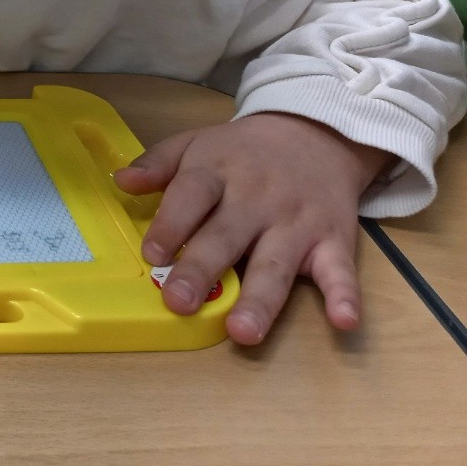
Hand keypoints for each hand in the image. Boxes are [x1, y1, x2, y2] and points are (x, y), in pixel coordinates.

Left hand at [114, 113, 393, 345]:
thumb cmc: (242, 151)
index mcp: (217, 172)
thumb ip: (157, 163)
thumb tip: (121, 181)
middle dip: (202, 269)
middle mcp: (257, 199)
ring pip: (276, 264)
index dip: (171, 223)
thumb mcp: (195, 144)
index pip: (191, 195)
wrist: (316, 132)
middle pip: (226, 235)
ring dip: (260, 300)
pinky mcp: (334, 240)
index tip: (152, 253)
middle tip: (179, 302)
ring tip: (243, 332)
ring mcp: (297, 222)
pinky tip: (343, 321)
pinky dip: (345, 296)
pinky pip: (340, 271)